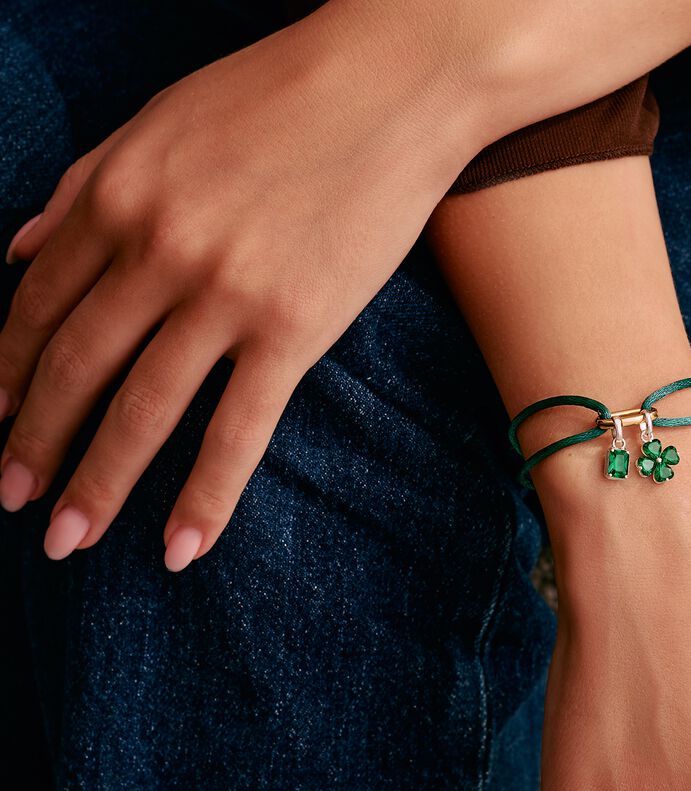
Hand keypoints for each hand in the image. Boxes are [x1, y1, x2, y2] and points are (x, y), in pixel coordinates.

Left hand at [0, 1, 483, 568]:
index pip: (37, 303)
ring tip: (65, 541)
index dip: (7, 371)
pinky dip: (205, 495)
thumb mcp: (158, 120)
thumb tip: (13, 246)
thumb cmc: (281, 93)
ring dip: (98, 483)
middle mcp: (155, 248)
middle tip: (11, 502)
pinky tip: (180, 547)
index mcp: (114, 192)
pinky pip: (239, 429)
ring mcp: (223, 294)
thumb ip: (82, 185)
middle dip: (33, 443)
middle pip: (76, 367)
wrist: (393, 83)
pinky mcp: (292, 329)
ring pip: (143, 409)